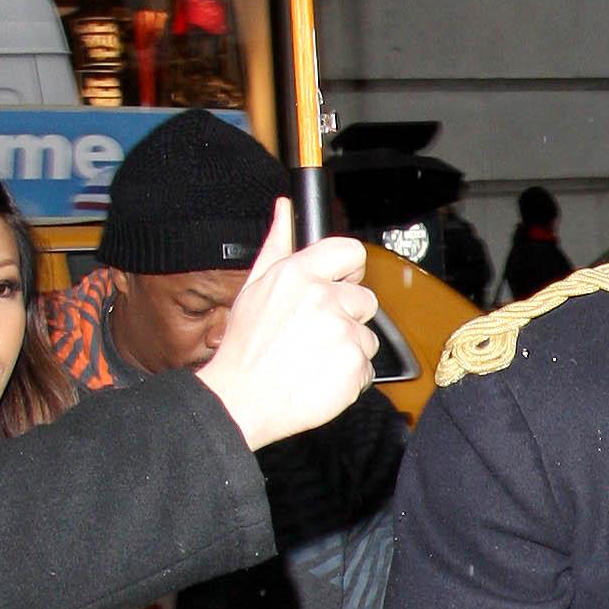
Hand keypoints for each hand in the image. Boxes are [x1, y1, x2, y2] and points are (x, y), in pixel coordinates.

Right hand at [196, 201, 379, 448]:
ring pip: (367, 337)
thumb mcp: (254, 287)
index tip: (342, 285)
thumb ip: (277, 244)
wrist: (241, 400)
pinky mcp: (354, 366)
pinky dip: (349, 376)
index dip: (350, 271)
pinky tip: (320, 377)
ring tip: (312, 359)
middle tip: (314, 335)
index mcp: (298, 275)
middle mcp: (323, 299)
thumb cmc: (245, 347)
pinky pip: (367, 368)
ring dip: (347, 349)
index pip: (350, 252)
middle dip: (347, 317)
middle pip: (365, 300)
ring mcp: (342, 334)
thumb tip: (285, 208)